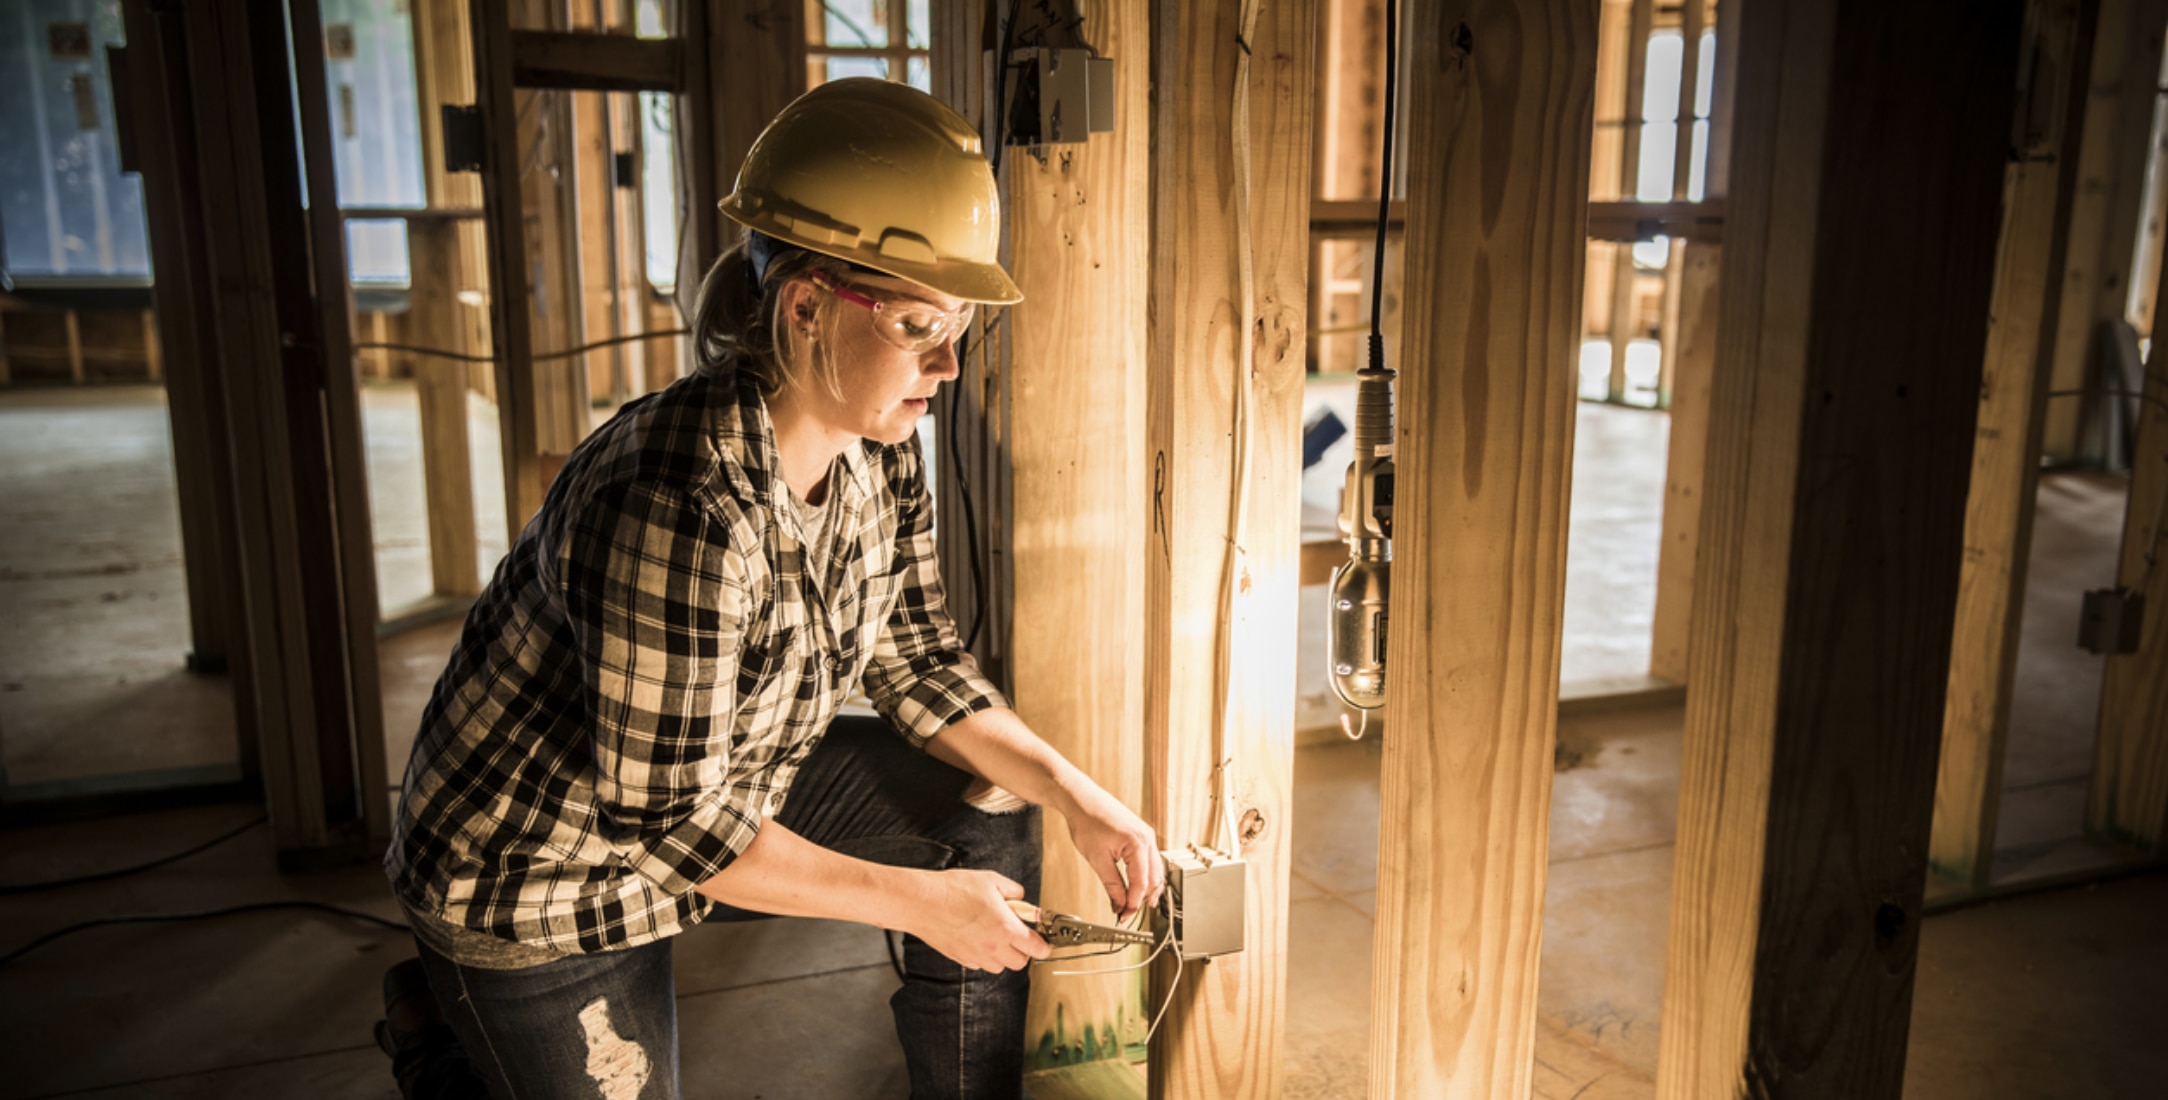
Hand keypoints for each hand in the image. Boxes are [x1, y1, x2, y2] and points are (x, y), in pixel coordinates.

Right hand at [905, 870, 1050, 972]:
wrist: (922, 902)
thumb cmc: (954, 890)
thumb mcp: (991, 880)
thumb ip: (1013, 892)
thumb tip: (1021, 899)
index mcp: (1006, 929)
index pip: (1036, 948)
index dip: (1045, 946)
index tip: (1045, 941)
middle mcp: (993, 947)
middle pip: (1020, 962)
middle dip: (1023, 950)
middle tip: (1018, 934)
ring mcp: (976, 956)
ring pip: (999, 966)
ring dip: (1003, 955)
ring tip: (995, 935)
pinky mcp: (960, 958)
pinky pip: (979, 964)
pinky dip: (983, 955)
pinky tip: (976, 937)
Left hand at [1061, 785, 1165, 922]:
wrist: (1081, 799)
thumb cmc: (1087, 821)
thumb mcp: (1097, 859)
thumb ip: (1112, 885)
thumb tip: (1119, 904)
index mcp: (1138, 844)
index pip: (1141, 883)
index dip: (1133, 903)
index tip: (1123, 916)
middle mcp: (1147, 839)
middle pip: (1154, 878)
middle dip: (1142, 898)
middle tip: (1128, 913)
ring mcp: (1146, 835)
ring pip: (1155, 870)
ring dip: (1146, 888)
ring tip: (1134, 904)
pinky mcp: (1141, 835)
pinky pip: (1150, 860)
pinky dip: (1144, 875)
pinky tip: (1136, 885)